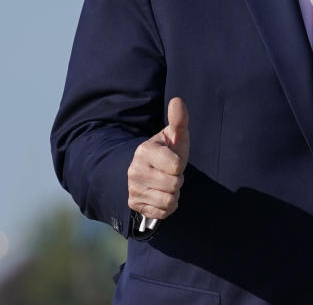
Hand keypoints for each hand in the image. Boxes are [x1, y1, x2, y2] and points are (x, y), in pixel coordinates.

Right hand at [127, 97, 189, 221]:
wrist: (151, 170)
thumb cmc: (168, 150)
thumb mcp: (175, 135)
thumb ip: (179, 120)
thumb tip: (177, 100)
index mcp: (144, 151)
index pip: (176, 165)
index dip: (180, 164)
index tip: (172, 159)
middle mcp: (134, 171)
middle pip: (174, 184)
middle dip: (178, 179)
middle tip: (170, 172)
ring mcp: (133, 189)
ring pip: (168, 200)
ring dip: (173, 193)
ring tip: (166, 183)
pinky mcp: (135, 204)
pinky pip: (162, 213)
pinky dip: (167, 206)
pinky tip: (161, 194)